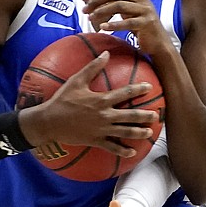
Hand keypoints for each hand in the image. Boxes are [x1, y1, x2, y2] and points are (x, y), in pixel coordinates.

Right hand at [19, 51, 158, 155]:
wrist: (49, 122)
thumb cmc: (62, 99)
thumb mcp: (76, 80)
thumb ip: (92, 67)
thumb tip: (106, 54)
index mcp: (101, 100)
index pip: (125, 93)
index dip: (139, 89)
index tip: (150, 88)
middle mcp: (105, 115)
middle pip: (130, 115)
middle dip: (145, 115)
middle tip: (156, 115)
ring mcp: (101, 130)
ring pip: (124, 132)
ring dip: (138, 133)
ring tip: (150, 133)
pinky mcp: (96, 141)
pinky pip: (112, 148)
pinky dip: (123, 151)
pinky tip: (133, 152)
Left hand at [81, 0, 169, 55]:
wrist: (158, 41)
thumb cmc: (140, 24)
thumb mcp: (128, 7)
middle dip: (96, 0)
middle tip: (84, 9)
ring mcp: (145, 9)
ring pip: (119, 5)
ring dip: (102, 11)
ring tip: (90, 18)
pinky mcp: (147, 23)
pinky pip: (127, 22)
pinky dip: (113, 25)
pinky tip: (103, 27)